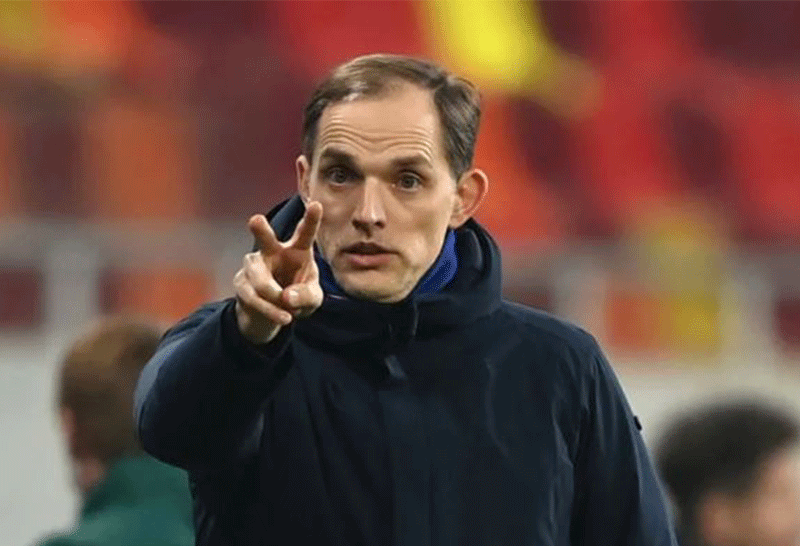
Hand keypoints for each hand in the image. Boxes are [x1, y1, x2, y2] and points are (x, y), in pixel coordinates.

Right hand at [233, 202, 323, 343]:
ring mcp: (254, 266)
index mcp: (297, 250)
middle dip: (260, 230)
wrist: (273, 314)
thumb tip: (287, 297)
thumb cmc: (298, 297)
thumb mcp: (313, 300)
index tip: (317, 205)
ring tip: (289, 313)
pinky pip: (253, 297)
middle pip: (265, 239)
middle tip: (255, 220)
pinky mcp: (241, 282)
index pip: (305, 233)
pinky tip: (284, 318)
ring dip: (275, 297)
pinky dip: (270, 310)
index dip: (311, 219)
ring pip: (260, 279)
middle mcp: (273, 252)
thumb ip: (307, 296)